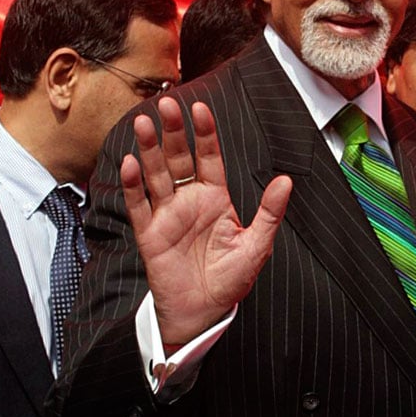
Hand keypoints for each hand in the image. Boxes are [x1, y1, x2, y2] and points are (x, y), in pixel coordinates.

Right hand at [120, 97, 291, 349]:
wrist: (203, 312)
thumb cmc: (230, 280)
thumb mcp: (257, 246)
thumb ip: (270, 213)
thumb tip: (286, 180)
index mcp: (215, 198)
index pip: (209, 157)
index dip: (205, 133)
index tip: (201, 108)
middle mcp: (189, 201)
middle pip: (179, 158)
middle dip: (174, 131)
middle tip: (167, 104)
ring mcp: (167, 215)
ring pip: (156, 174)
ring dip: (149, 148)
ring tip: (144, 122)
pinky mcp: (149, 233)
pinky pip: (139, 205)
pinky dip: (133, 185)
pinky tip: (130, 163)